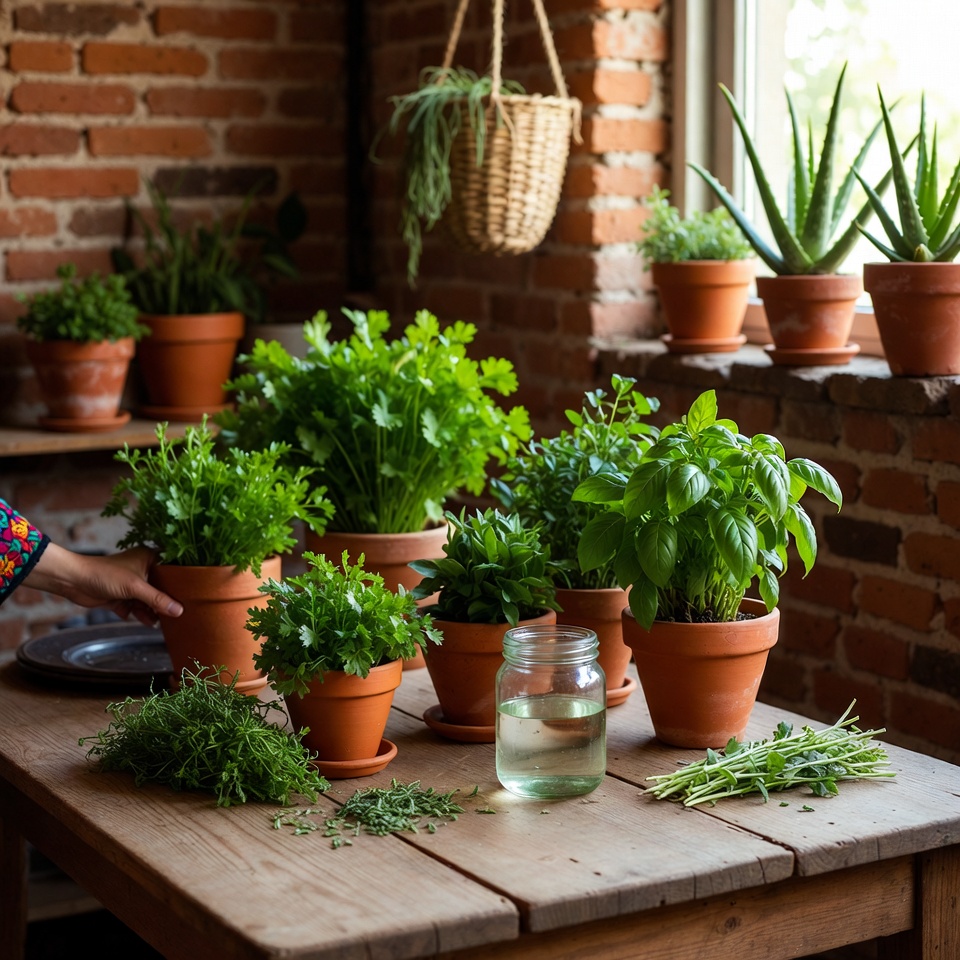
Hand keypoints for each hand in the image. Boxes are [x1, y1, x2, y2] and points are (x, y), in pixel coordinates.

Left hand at [26, 544, 182, 625]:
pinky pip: (135, 607)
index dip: (181, 582)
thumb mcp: (135, 586)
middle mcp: (142, 569)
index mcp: (149, 558)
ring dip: (152, 611)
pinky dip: (139, 614)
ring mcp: (131, 584)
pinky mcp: (121, 596)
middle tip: (179, 613)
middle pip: (160, 588)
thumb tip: (179, 611)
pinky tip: (145, 621)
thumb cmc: (105, 574)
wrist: (73, 581)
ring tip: (161, 623)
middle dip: (166, 601)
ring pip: (147, 600)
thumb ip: (157, 599)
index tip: (193, 594)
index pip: (171, 569)